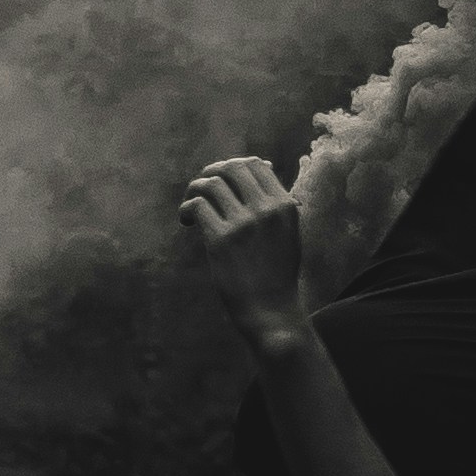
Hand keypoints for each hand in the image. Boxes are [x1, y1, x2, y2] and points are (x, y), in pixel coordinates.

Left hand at [179, 155, 307, 341]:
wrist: (271, 309)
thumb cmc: (276, 272)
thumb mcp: (288, 231)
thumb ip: (277, 200)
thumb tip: (262, 165)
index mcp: (284, 206)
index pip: (255, 165)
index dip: (232, 168)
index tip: (221, 182)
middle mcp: (266, 210)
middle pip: (231, 168)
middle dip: (210, 173)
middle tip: (200, 190)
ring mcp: (243, 224)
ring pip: (211, 184)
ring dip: (194, 190)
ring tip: (191, 208)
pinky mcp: (221, 240)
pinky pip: (198, 206)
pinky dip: (186, 209)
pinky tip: (187, 222)